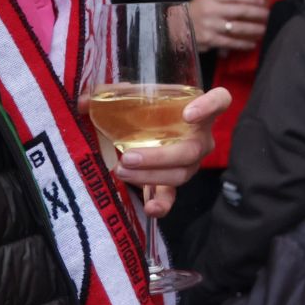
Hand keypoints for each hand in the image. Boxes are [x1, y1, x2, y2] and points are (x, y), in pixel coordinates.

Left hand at [113, 87, 226, 215]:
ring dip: (151, 175)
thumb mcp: (134, 98)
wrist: (148, 128)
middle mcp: (201, 136)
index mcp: (198, 109)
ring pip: (181, 173)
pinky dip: (162, 204)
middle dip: (160, 156)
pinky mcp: (175, 180)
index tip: (187, 114)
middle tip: (128, 156)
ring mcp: (191, 161)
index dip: (210, 106)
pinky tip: (150, 209)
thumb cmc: (148, 108)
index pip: (220, 101)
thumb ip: (114, 96)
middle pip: (192, 149)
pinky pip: (173, 195)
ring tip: (121, 171)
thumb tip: (83, 102)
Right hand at [188, 0, 268, 51]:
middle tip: (268, 15)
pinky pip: (231, 42)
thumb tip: (250, 3)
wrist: (173, 28)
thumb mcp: (205, 0)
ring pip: (238, 28)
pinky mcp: (209, 40)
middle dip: (258, 13)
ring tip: (264, 29)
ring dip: (254, 29)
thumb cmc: (195, 13)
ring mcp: (210, 26)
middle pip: (240, 11)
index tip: (262, 1)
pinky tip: (252, 43)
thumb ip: (223, 0)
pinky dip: (244, 43)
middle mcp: (210, 10)